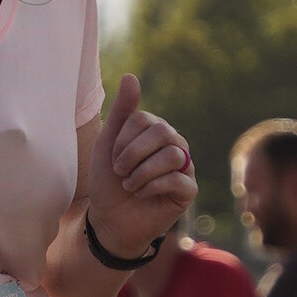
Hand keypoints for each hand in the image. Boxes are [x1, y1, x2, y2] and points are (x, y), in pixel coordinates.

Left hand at [84, 74, 196, 256]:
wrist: (109, 220)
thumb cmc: (108, 182)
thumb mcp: (108, 144)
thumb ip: (121, 112)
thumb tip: (131, 76)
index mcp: (155, 132)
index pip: (145, 120)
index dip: (124, 139)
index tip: (112, 159)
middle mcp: (173, 145)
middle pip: (162, 133)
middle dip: (133, 154)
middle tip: (120, 172)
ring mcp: (184, 168)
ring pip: (173, 155)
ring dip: (142, 172)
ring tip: (129, 186)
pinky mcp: (188, 192)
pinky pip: (179, 180)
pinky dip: (153, 187)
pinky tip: (141, 194)